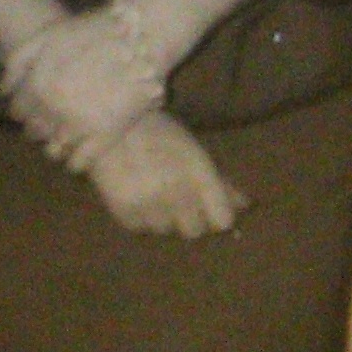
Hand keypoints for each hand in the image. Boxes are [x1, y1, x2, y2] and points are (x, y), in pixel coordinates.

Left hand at [2, 9, 162, 170]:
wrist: (140, 37)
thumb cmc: (93, 31)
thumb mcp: (48, 35)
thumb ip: (19, 62)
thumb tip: (2, 92)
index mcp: (37, 84)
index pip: (18, 111)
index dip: (24, 109)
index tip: (35, 108)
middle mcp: (52, 109)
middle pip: (34, 132)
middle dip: (39, 126)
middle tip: (53, 119)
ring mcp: (78, 125)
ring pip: (54, 151)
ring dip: (56, 145)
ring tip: (68, 134)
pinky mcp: (105, 137)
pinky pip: (79, 163)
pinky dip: (75, 162)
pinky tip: (81, 152)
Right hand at [86, 111, 245, 236]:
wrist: (104, 120)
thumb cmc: (156, 131)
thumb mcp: (192, 150)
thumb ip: (219, 180)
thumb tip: (246, 206)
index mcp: (198, 172)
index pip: (222, 221)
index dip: (216, 214)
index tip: (208, 207)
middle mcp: (177, 191)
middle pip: (195, 231)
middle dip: (188, 217)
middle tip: (176, 198)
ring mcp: (149, 203)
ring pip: (165, 230)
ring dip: (162, 217)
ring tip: (150, 191)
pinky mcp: (124, 210)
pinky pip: (139, 228)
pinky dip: (138, 216)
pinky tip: (133, 194)